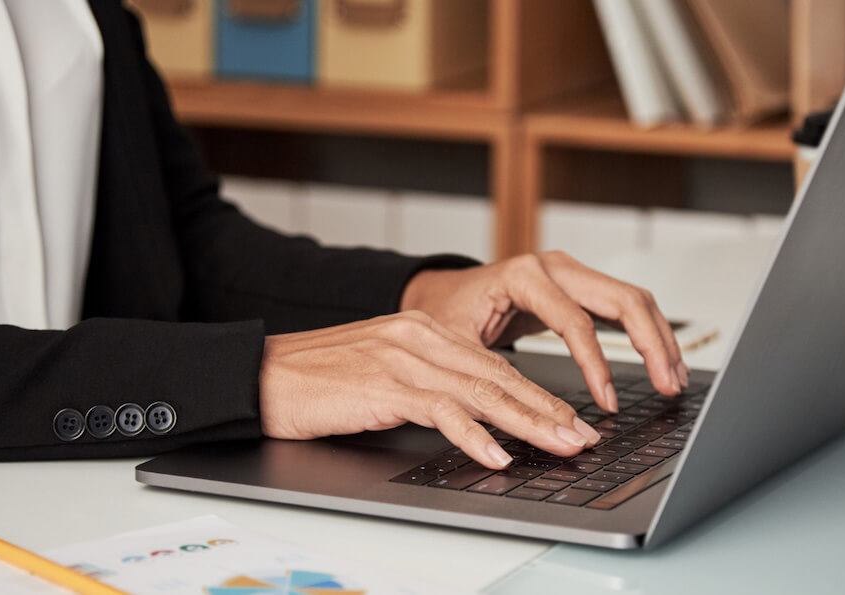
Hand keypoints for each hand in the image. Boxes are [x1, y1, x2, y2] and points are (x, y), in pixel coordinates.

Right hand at [258, 311, 601, 468]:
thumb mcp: (383, 374)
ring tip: (560, 446)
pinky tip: (497, 454)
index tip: (569, 420)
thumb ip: (428, 386)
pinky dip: (473, 434)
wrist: (262, 375)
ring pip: (481, 391)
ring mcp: (403, 358)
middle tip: (582, 437)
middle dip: (547, 410)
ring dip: (527, 423)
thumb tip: (475, 418)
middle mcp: (420, 338)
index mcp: (424, 332)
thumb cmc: (318, 381)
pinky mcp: (383, 384)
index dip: (537, 395)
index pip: (494, 365)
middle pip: (498, 377)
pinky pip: (440, 410)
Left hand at [400, 251, 687, 412]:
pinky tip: (661, 363)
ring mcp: (570, 272)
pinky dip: (646, 334)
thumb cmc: (445, 314)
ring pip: (632, 299)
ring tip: (673, 380)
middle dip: (651, 345)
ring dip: (659, 339)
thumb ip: (489, 375)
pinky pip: (623, 306)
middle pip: (622, 299)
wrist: (440, 292)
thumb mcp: (457, 345)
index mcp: (524, 275)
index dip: (596, 365)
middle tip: (667, 387)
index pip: (575, 321)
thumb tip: (522, 415)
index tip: (606, 403)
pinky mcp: (578, 287)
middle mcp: (554, 266)